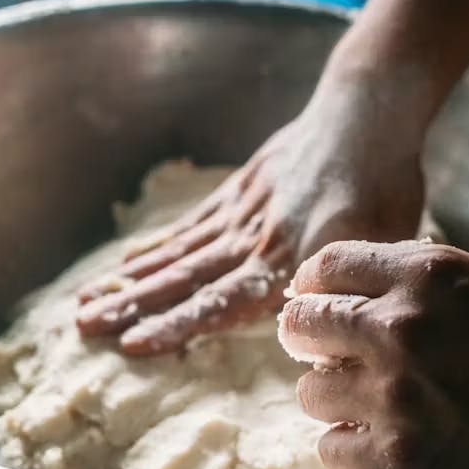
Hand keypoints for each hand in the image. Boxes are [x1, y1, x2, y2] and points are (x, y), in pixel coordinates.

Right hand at [76, 72, 426, 355]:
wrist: (366, 114)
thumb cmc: (384, 187)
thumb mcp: (381, 248)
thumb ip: (342, 296)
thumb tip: (322, 355)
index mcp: (289, 261)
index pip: (221, 302)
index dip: (176, 325)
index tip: (133, 343)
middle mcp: (253, 240)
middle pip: (184, 279)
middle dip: (132, 306)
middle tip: (83, 327)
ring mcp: (238, 214)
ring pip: (177, 254)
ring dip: (130, 281)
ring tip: (85, 302)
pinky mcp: (234, 193)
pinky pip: (189, 226)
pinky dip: (156, 246)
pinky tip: (126, 263)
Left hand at [278, 240, 468, 468]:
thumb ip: (417, 279)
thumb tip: (351, 286)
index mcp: (424, 278)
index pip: (326, 266)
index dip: (311, 285)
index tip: (311, 299)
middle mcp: (397, 330)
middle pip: (301, 325)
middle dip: (306, 338)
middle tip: (322, 353)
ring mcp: (391, 397)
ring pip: (309, 392)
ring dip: (331, 398)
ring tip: (366, 405)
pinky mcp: (393, 459)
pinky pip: (329, 448)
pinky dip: (349, 448)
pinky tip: (378, 444)